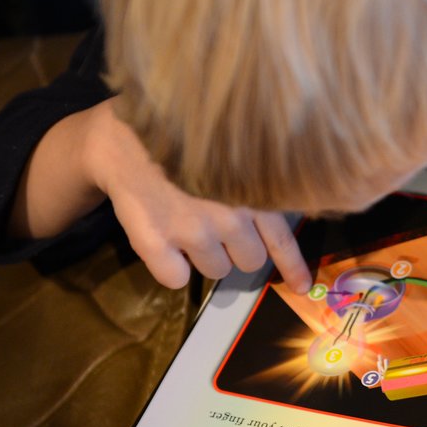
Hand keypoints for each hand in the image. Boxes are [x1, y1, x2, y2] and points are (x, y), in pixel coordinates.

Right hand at [15, 99, 311, 291]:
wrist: (124, 138)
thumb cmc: (186, 148)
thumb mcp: (236, 157)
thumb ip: (260, 187)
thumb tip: (285, 219)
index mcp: (252, 193)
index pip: (281, 240)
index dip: (292, 267)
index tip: (301, 287)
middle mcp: (228, 214)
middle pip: (250, 261)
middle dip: (237, 249)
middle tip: (216, 225)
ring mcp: (191, 230)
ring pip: (216, 271)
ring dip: (206, 256)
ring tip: (187, 223)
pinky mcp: (155, 242)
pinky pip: (176, 280)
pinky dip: (172, 267)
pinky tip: (165, 239)